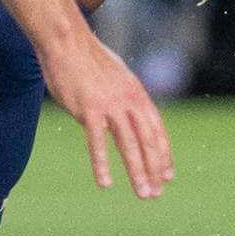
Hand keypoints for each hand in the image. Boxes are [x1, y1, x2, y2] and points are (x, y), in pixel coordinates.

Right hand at [37, 33, 171, 198]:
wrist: (67, 41)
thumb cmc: (87, 58)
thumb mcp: (115, 74)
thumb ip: (123, 94)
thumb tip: (125, 109)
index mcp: (136, 93)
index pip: (157, 129)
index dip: (163, 154)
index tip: (167, 176)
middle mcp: (128, 101)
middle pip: (147, 141)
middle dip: (154, 170)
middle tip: (156, 194)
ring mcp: (110, 106)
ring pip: (129, 145)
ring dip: (137, 172)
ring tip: (143, 194)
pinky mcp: (88, 110)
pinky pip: (97, 142)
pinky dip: (102, 164)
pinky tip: (105, 183)